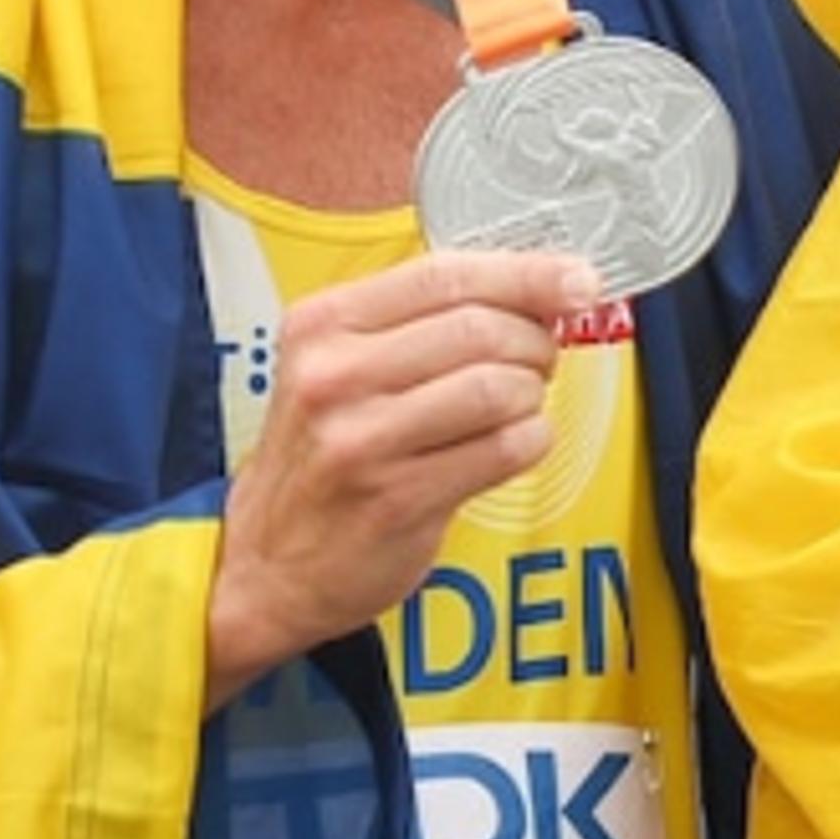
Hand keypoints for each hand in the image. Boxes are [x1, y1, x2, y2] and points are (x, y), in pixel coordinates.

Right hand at [205, 250, 594, 708]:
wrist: (262, 565)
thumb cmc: (320, 458)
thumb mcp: (342, 367)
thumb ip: (428, 320)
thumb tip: (546, 285)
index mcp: (321, 325)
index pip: (445, 275)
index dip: (527, 274)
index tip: (577, 280)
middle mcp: (333, 376)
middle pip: (483, 328)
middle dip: (535, 342)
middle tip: (535, 361)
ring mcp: (362, 440)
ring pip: (502, 388)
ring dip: (532, 396)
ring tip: (512, 408)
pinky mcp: (398, 498)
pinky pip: (508, 449)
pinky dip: (529, 442)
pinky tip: (504, 449)